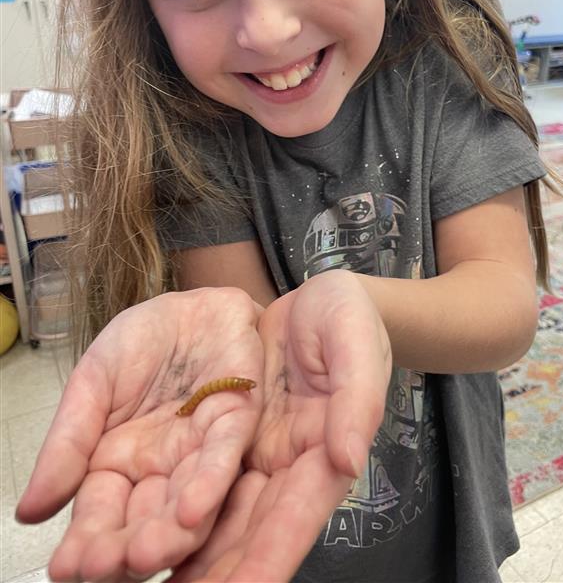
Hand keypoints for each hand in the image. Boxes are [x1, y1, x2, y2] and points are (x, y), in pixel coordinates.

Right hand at [16, 288, 263, 581]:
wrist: (194, 303)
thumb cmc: (144, 341)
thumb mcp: (94, 382)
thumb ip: (68, 441)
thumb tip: (29, 510)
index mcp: (120, 463)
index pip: (100, 512)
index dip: (85, 541)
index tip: (67, 566)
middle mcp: (162, 469)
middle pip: (144, 521)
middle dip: (125, 550)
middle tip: (102, 570)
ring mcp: (201, 451)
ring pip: (187, 504)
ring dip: (168, 534)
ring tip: (144, 555)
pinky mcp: (236, 424)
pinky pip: (223, 459)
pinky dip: (208, 485)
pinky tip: (190, 512)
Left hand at [170, 269, 391, 582]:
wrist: (320, 301)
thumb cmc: (349, 321)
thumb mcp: (358, 348)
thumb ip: (357, 402)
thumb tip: (348, 460)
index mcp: (324, 452)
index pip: (295, 518)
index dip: (268, 560)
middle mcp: (287, 466)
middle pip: (250, 531)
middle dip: (216, 573)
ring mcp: (256, 454)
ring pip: (219, 515)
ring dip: (188, 554)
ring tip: (139, 578)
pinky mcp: (230, 437)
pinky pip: (200, 479)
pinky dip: (175, 511)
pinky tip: (141, 536)